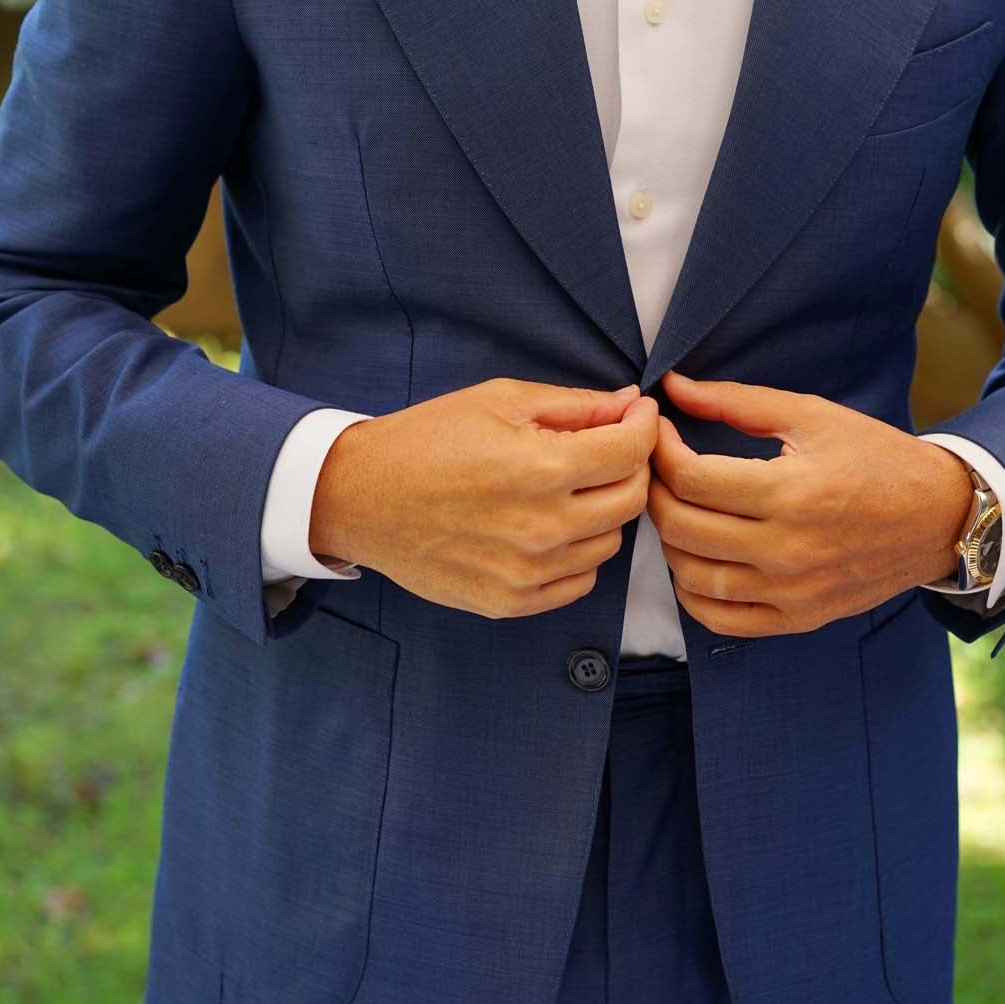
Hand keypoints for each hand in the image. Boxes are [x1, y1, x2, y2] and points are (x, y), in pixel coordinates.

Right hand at [309, 377, 658, 618]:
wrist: (360, 498)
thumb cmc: (426, 440)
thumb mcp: (500, 400)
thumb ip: (575, 405)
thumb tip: (631, 402)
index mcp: (540, 468)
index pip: (632, 451)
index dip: (644, 425)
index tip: (638, 416)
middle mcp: (542, 527)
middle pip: (631, 500)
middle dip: (630, 466)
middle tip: (607, 450)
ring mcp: (528, 572)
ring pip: (609, 543)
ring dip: (601, 512)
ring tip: (567, 489)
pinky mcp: (511, 603)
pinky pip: (580, 581)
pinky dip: (577, 554)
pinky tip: (548, 528)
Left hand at [645, 370, 974, 636]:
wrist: (939, 518)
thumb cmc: (876, 458)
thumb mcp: (811, 415)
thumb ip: (736, 401)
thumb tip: (672, 387)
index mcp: (791, 492)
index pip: (691, 478)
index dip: (660, 450)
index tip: (661, 432)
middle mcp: (788, 550)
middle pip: (681, 527)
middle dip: (655, 491)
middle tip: (659, 468)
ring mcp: (790, 592)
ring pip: (691, 576)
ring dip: (669, 540)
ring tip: (679, 508)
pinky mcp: (796, 618)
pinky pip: (719, 618)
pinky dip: (692, 592)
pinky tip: (695, 559)